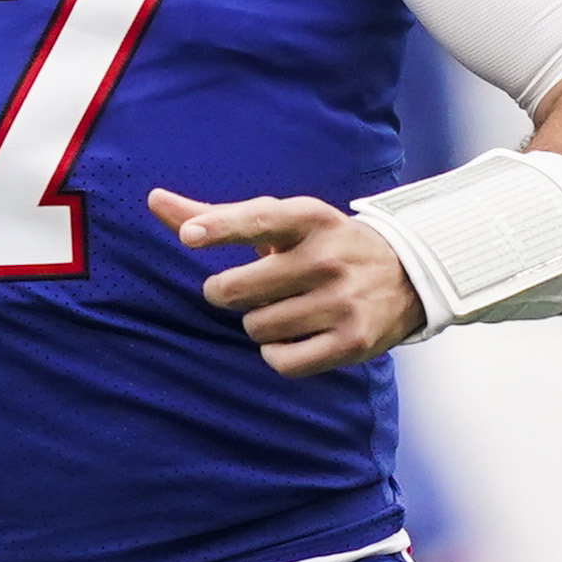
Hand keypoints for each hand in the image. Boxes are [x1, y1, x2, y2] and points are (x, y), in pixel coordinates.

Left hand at [151, 187, 424, 374]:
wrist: (409, 276)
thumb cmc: (323, 245)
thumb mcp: (283, 222)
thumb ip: (218, 215)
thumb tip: (152, 200)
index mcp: (311, 219)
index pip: (259, 221)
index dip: (220, 228)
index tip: (189, 237)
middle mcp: (329, 258)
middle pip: (239, 290)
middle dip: (228, 293)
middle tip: (246, 289)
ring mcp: (343, 301)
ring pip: (257, 328)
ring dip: (259, 324)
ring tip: (284, 310)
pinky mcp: (353, 342)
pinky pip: (282, 361)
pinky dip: (277, 354)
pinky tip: (293, 338)